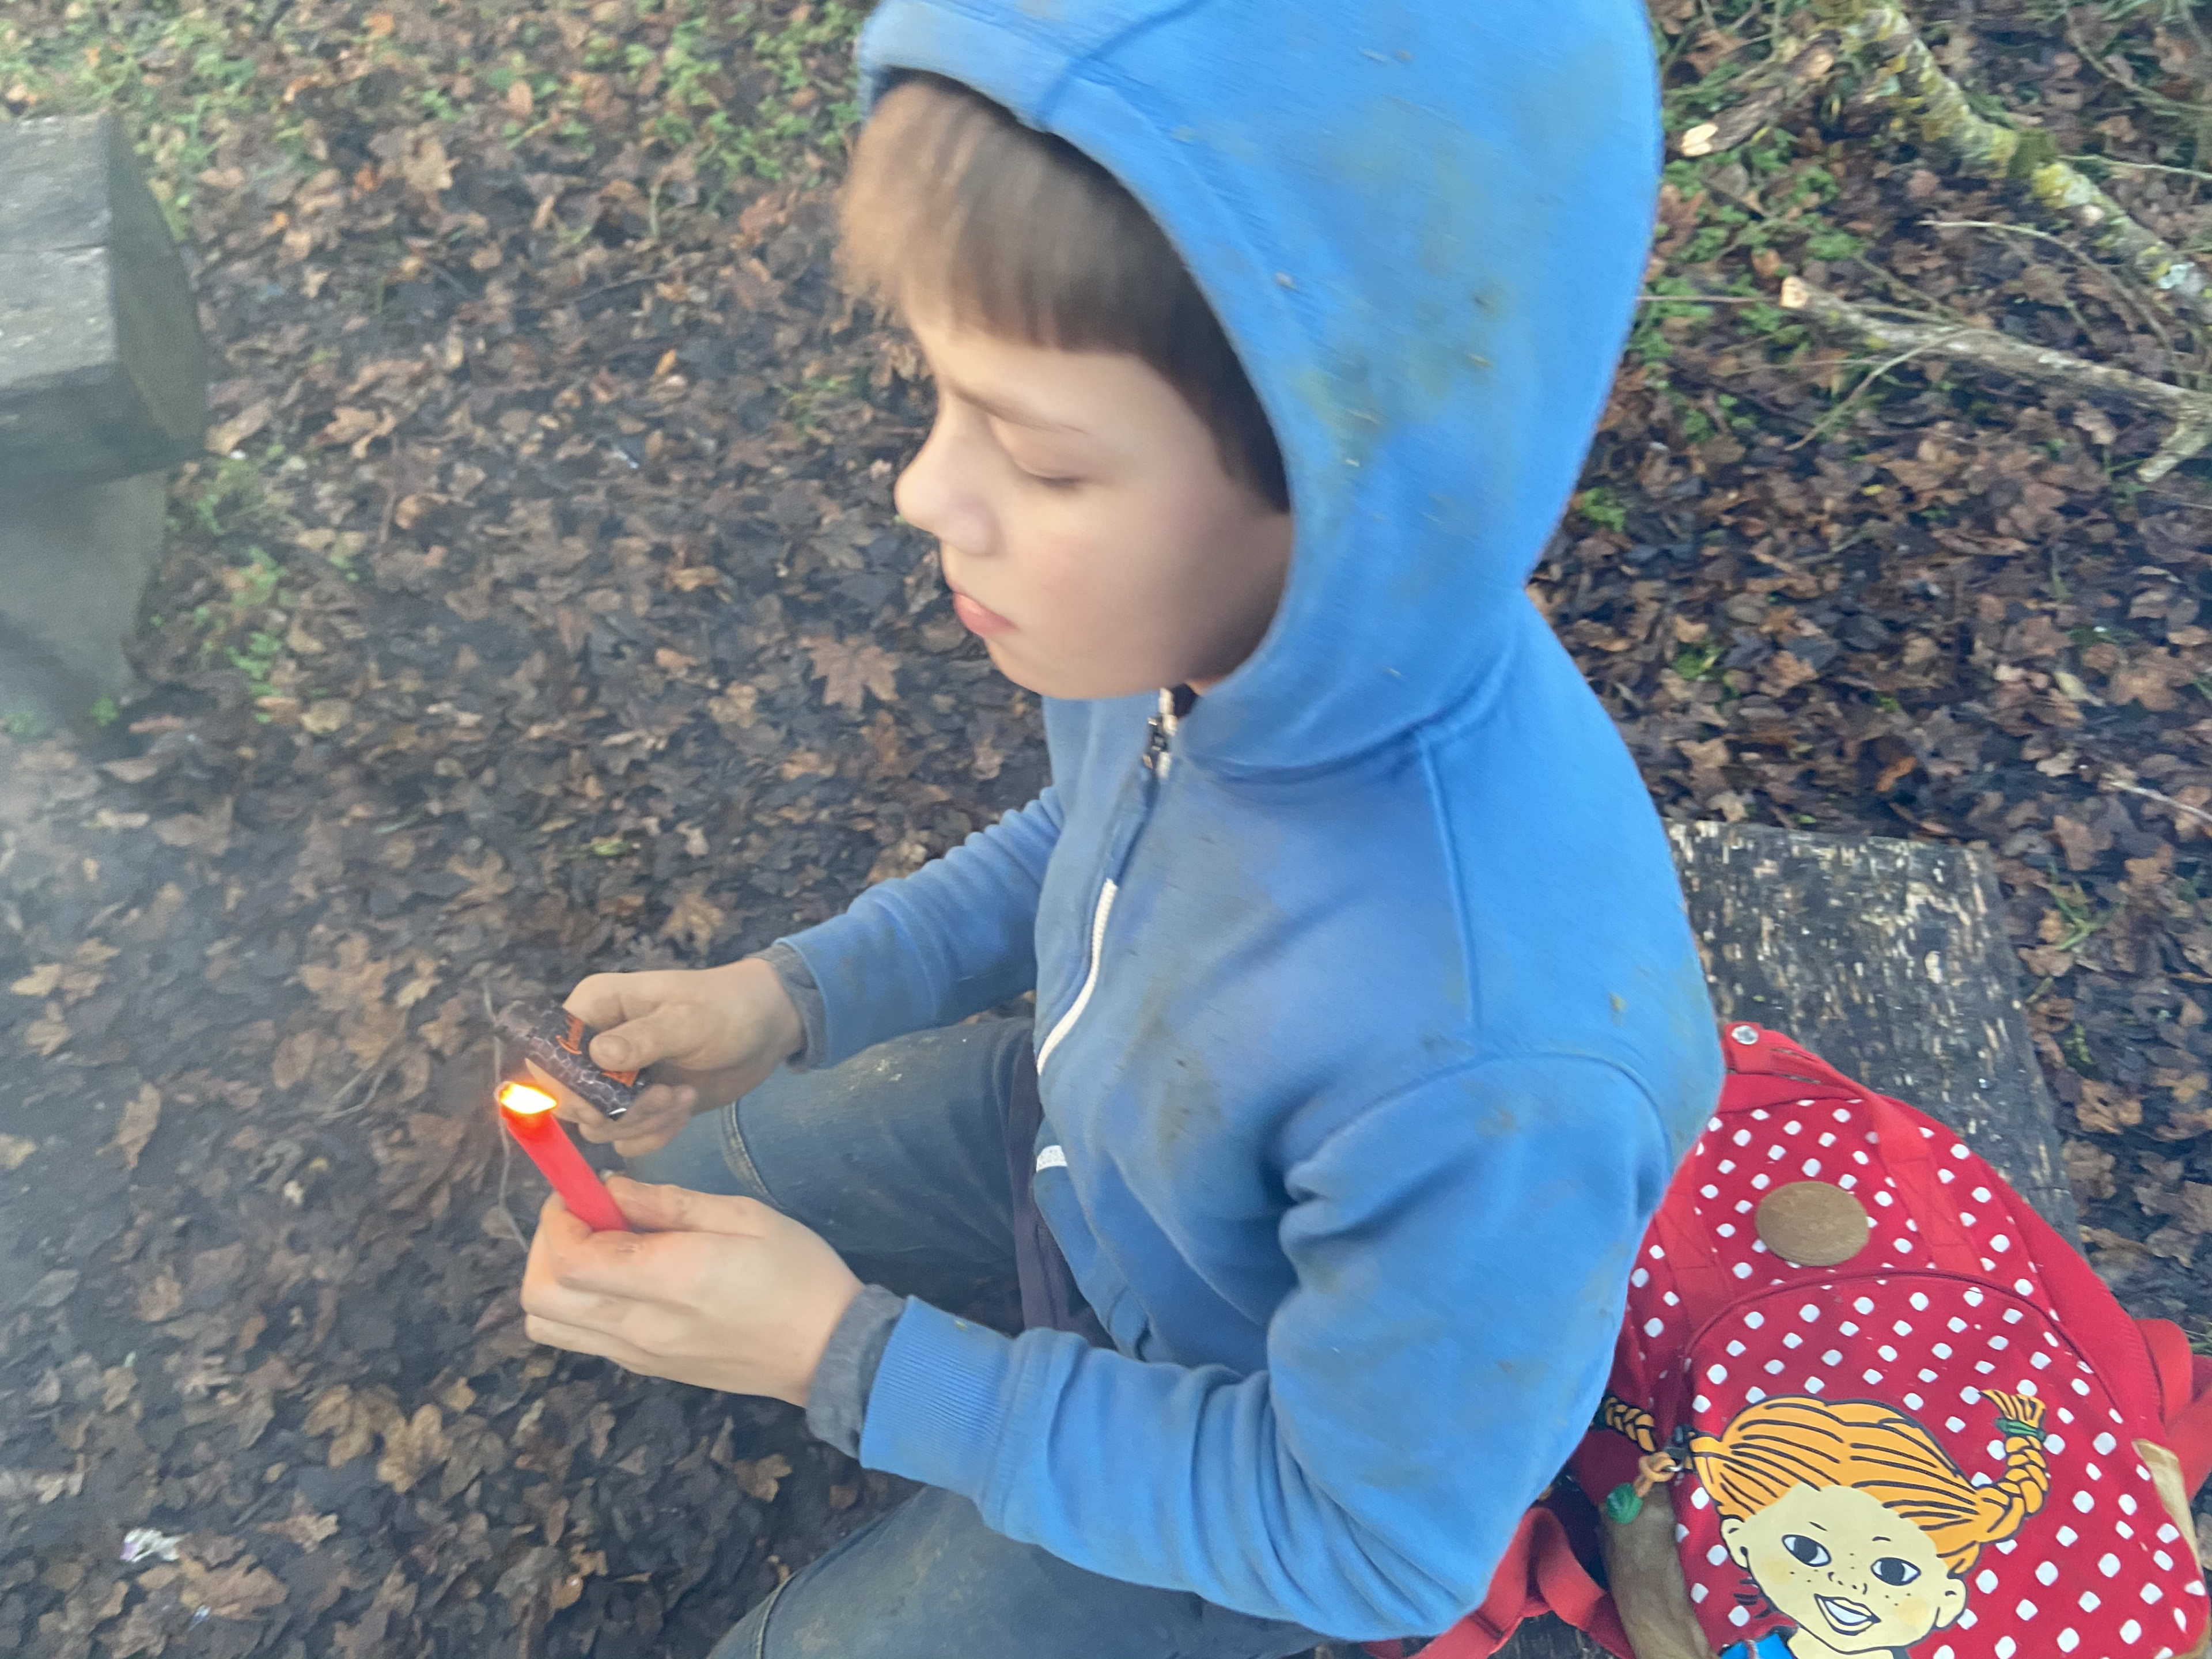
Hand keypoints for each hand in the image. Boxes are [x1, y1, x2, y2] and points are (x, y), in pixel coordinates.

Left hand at [519, 1177, 862, 1405]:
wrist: (828, 1352)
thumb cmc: (795, 1271)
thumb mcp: (744, 1215)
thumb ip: (669, 1202)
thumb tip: (609, 1190)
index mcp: (670, 1280)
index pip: (569, 1258)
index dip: (559, 1217)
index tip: (583, 1189)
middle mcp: (639, 1327)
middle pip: (540, 1298)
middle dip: (546, 1246)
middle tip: (585, 1216)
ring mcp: (638, 1356)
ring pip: (548, 1326)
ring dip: (554, 1280)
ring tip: (598, 1249)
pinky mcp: (645, 1369)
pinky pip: (582, 1338)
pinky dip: (579, 1303)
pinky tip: (624, 1279)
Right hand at [524, 957, 803, 1156]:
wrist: (768, 1028)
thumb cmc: (729, 1008)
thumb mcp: (690, 1020)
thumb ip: (644, 1038)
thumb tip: (599, 1056)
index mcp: (594, 1008)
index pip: (548, 1055)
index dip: (567, 1087)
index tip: (604, 1103)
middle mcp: (596, 1044)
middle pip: (571, 1100)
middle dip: (617, 1112)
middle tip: (663, 1096)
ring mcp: (617, 1078)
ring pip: (600, 1125)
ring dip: (642, 1122)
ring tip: (681, 1097)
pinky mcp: (640, 1105)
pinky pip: (627, 1138)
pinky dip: (654, 1134)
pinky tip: (685, 1109)